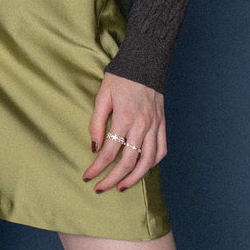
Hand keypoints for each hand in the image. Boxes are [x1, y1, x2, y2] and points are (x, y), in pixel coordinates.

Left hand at [82, 72, 166, 191]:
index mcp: (125, 117)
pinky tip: (142, 169)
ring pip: (147, 161)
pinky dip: (152, 164)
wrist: (145, 61)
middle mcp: (142, 125)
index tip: (87, 176)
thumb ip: (97, 122)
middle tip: (100, 188)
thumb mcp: (102, 95)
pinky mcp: (162, 124)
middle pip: (128, 162)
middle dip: (112, 179)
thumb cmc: (120, 77)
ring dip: (134, 178)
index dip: (97, 168)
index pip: (109, 152)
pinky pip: (161, 150)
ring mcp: (155, 125)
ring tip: (121, 186)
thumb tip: (94, 147)